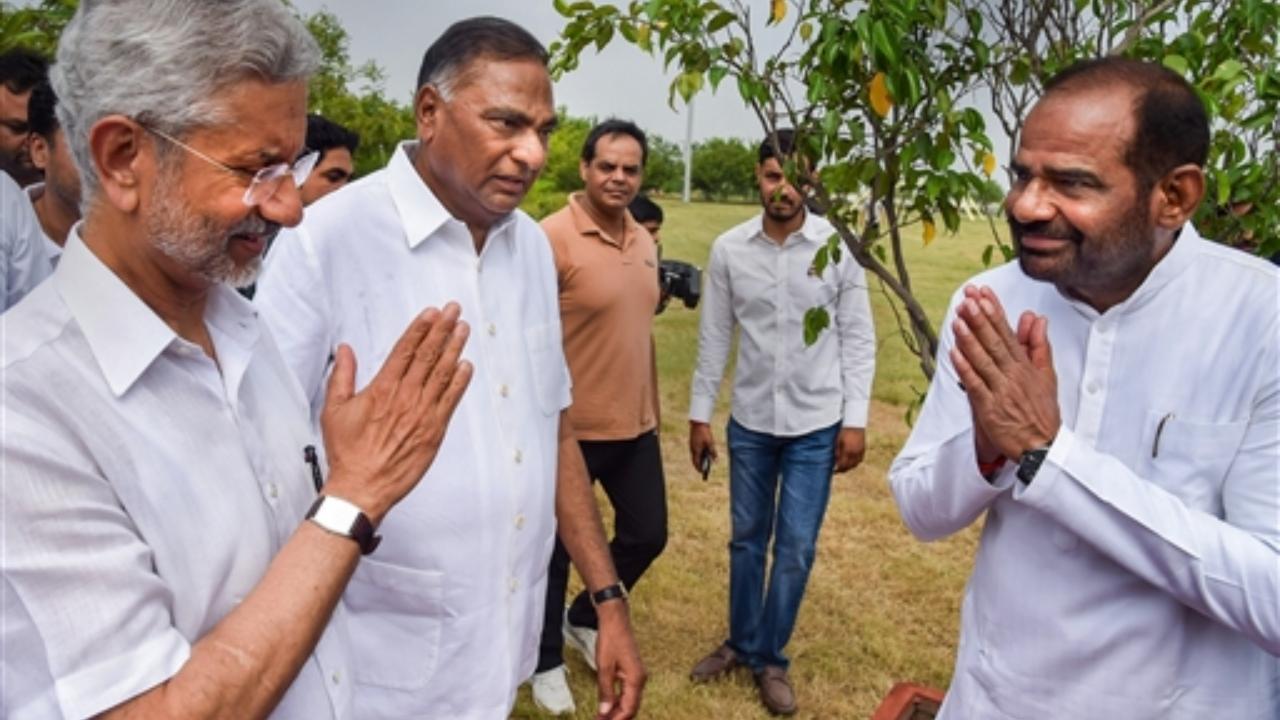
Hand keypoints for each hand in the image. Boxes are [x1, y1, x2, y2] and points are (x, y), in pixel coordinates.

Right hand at [320, 303, 472, 523]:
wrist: (363, 487)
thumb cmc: (348, 452)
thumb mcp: (335, 410)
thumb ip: (342, 376)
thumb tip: (345, 350)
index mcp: (382, 389)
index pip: (405, 350)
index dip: (420, 328)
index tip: (431, 312)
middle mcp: (406, 397)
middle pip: (428, 355)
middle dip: (443, 329)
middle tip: (454, 310)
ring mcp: (423, 413)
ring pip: (443, 373)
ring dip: (455, 348)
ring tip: (463, 329)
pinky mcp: (434, 430)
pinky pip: (451, 400)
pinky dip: (460, 381)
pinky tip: (467, 365)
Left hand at [593, 601, 645, 718]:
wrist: (615, 620)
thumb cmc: (610, 640)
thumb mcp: (604, 667)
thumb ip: (606, 691)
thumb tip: (605, 711)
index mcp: (636, 679)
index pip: (629, 708)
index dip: (617, 719)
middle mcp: (640, 679)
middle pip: (631, 707)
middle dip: (617, 717)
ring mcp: (637, 675)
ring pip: (629, 700)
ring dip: (616, 710)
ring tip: (601, 717)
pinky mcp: (632, 671)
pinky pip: (627, 691)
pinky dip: (618, 700)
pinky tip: (607, 704)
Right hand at [688, 421, 717, 473]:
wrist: (698, 423)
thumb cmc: (704, 433)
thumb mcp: (710, 443)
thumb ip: (713, 452)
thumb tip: (715, 461)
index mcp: (696, 451)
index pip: (697, 463)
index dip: (700, 468)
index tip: (703, 473)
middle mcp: (693, 449)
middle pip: (695, 460)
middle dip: (699, 465)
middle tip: (704, 470)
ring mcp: (692, 446)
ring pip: (695, 456)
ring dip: (699, 460)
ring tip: (705, 463)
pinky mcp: (693, 443)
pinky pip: (695, 451)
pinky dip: (699, 455)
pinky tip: (704, 454)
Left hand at [834, 427, 865, 472]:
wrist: (855, 424)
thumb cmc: (844, 432)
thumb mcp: (838, 441)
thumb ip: (837, 452)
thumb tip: (836, 462)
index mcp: (847, 451)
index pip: (842, 465)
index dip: (838, 469)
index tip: (834, 471)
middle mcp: (854, 453)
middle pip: (849, 466)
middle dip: (843, 470)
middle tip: (838, 470)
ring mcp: (860, 451)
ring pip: (855, 464)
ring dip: (849, 467)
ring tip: (844, 467)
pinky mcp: (863, 449)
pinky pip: (860, 460)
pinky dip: (855, 463)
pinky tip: (851, 462)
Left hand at [950, 285, 1059, 459]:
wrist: (1042, 447)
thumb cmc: (1042, 412)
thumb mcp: (1047, 376)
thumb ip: (1039, 346)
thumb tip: (1037, 319)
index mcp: (1024, 366)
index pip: (1007, 333)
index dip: (994, 312)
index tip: (983, 294)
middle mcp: (1013, 375)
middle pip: (994, 342)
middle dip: (980, 319)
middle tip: (968, 299)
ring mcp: (1001, 391)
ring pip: (983, 360)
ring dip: (970, 339)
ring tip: (958, 319)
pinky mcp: (990, 408)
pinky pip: (976, 385)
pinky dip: (965, 369)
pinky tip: (954, 353)